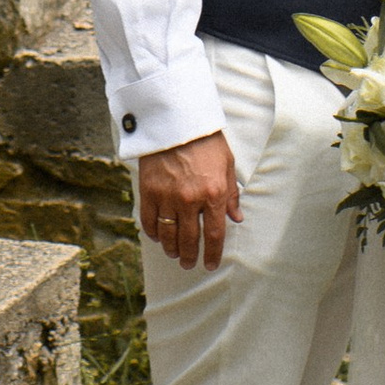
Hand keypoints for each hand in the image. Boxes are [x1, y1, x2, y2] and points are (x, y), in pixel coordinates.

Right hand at [137, 131, 242, 268]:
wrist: (177, 121)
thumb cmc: (206, 141)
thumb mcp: (227, 165)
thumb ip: (231, 195)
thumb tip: (236, 218)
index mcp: (214, 194)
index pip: (214, 235)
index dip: (212, 254)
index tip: (209, 264)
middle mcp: (191, 199)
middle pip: (189, 240)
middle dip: (189, 256)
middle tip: (188, 263)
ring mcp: (167, 196)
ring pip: (168, 234)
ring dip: (171, 248)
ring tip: (174, 253)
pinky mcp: (148, 190)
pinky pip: (149, 221)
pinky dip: (153, 233)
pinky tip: (158, 237)